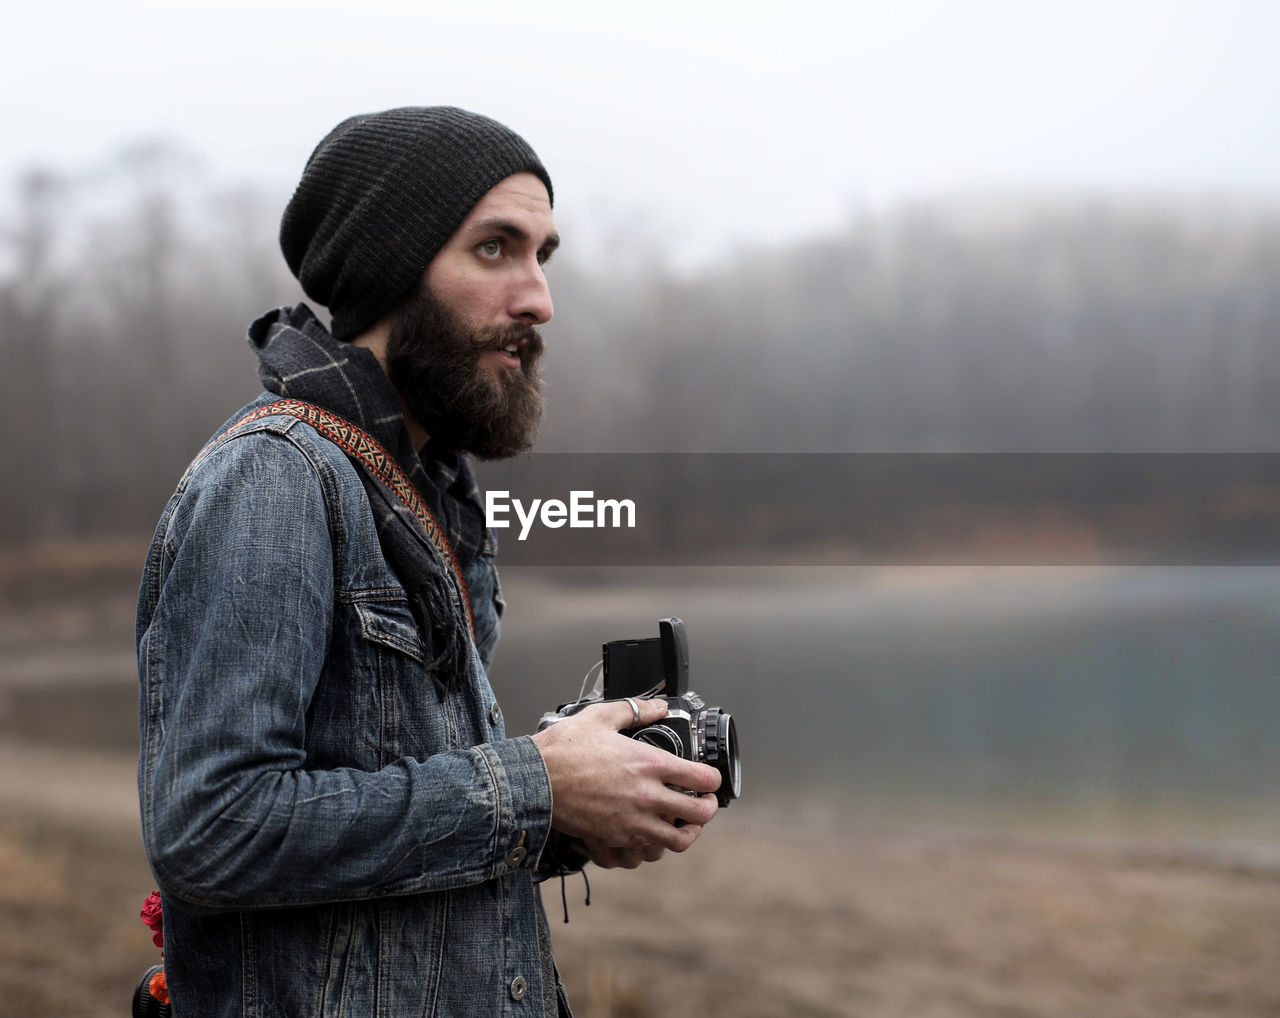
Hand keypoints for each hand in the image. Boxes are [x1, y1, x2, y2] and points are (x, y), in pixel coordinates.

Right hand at [531, 697, 719, 853]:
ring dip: (687, 832)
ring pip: (678, 841)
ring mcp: (632, 822)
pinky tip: (649, 828)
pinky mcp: (615, 838)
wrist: (534, 781)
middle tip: (705, 803)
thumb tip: (658, 707)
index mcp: (649, 764)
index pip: (702, 779)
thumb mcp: (601, 717)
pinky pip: (647, 849)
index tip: (708, 780)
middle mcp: (646, 796)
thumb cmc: (564, 749)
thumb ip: (635, 710)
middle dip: (708, 809)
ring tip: (684, 823)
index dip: (712, 780)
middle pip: (699, 815)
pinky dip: (655, 841)